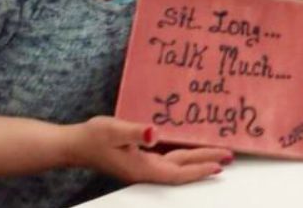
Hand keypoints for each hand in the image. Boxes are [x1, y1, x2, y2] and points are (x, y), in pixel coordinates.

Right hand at [64, 116, 229, 184]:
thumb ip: (135, 132)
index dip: (199, 169)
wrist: (74, 144)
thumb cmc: (92, 137)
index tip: (219, 164)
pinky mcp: (139, 159)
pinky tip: (191, 149)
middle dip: (206, 163)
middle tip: (228, 157)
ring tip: (217, 155)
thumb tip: (154, 133)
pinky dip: (183, 155)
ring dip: (197, 160)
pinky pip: (168, 159)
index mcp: (141, 168)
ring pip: (176, 164)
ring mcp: (143, 166)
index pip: (177, 172)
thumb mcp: (113, 130)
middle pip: (182, 169)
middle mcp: (145, 170)